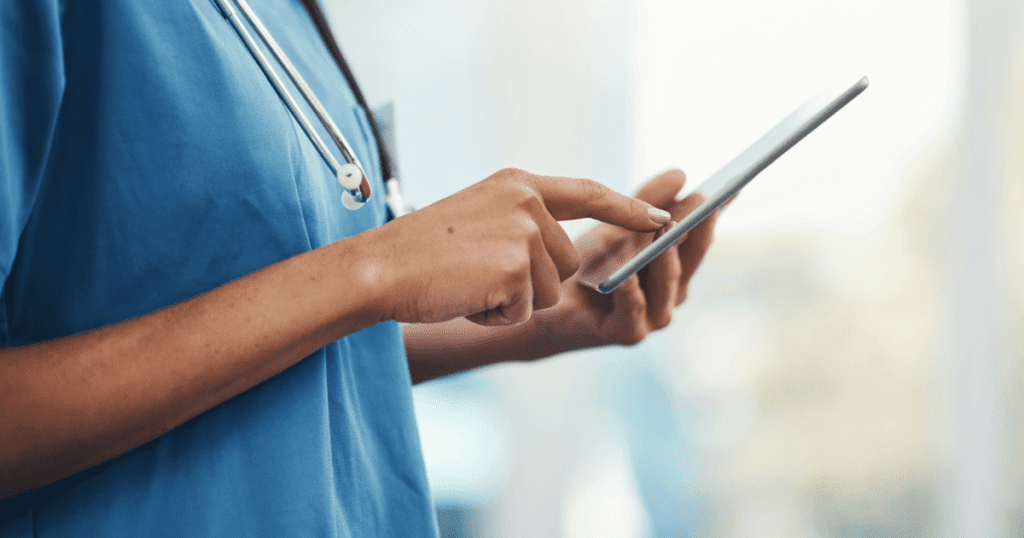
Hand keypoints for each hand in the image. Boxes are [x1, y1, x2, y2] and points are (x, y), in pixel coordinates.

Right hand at [364, 168, 671, 325]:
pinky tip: (465, 297)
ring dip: (512, 301)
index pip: (588, 193)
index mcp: (519, 184)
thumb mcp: (478, 216)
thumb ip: (522, 221)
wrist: (378, 268)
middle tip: (477, 274)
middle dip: (529, 283)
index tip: (660, 219)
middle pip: (566, 263)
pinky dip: (494, 316)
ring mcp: (525, 234)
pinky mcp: (517, 270)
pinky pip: (525, 312)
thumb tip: (560, 253)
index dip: (627, 208)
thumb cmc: (419, 251)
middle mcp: (528, 202)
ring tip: (468, 283)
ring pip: (550, 292)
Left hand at [545, 169, 718, 347]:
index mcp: (675, 269)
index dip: (714, 213)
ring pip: (667, 282)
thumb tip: (681, 173)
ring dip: (666, 254)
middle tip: (703, 200)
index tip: (730, 187)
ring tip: (665, 226)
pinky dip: (631, 291)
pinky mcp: (626, 333)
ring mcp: (652, 316)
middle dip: (697, 228)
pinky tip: (625, 274)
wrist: (549, 308)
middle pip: (691, 257)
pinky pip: (632, 309)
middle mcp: (671, 294)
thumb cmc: (589, 267)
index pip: (700, 236)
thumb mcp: (619, 227)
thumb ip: (647, 202)